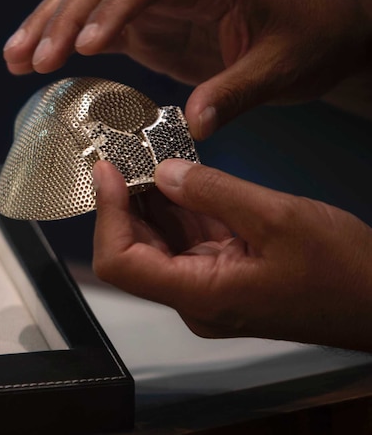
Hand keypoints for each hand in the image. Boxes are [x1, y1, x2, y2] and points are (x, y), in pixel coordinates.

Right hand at [3, 0, 371, 138]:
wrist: (314, 35)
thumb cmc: (302, 43)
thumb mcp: (277, 70)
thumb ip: (235, 94)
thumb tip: (192, 125)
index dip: (112, 10)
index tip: (86, 45)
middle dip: (63, 18)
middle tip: (33, 58)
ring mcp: (153, 4)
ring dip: (48, 23)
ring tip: (13, 57)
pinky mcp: (144, 26)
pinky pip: (93, 23)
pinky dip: (61, 38)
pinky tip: (33, 58)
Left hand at [90, 158, 371, 351]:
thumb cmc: (345, 271)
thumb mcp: (279, 218)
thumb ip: (215, 191)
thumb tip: (162, 171)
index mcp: (201, 295)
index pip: (121, 262)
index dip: (106, 214)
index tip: (107, 169)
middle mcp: (194, 298)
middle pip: (133, 250)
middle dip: (121, 201)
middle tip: (120, 152)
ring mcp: (208, 287)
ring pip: (156, 242)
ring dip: (145, 199)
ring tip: (139, 154)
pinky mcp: (224, 273)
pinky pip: (185, 239)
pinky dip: (175, 205)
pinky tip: (172, 172)